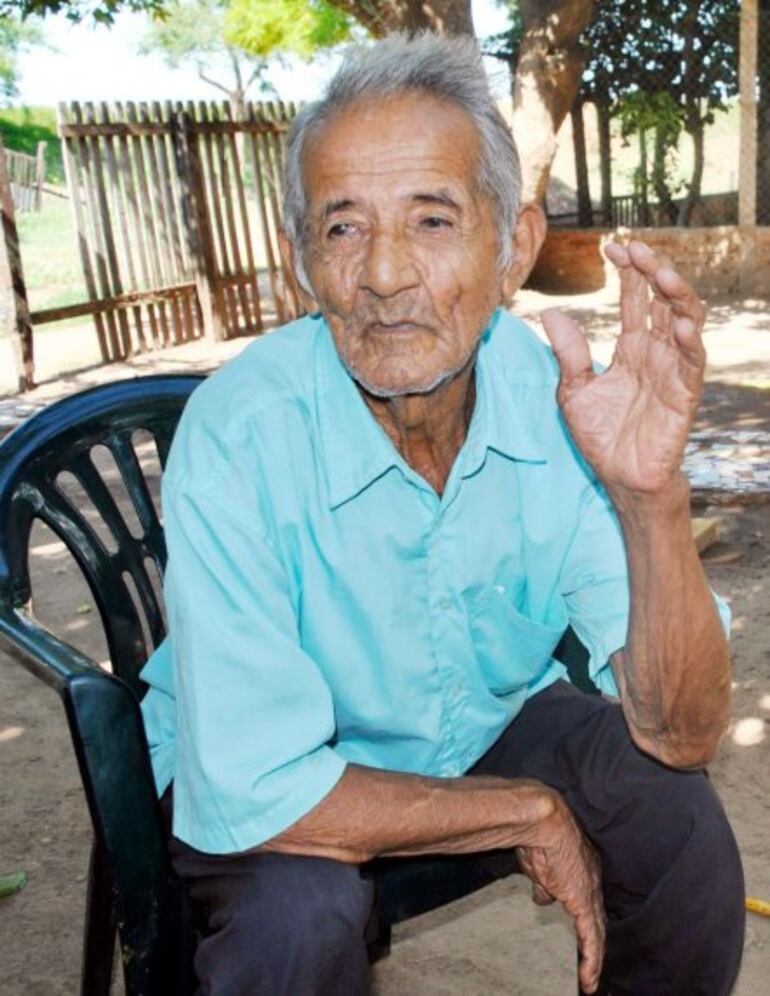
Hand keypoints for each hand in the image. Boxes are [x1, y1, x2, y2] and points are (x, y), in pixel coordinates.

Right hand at [517, 791, 604, 993]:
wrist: (541, 820)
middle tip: (590, 964)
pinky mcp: (584, 903)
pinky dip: (591, 961)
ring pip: (597, 932)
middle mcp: (591, 879)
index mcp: (581, 866)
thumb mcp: (537, 863)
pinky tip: (588, 980)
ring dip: (593, 958)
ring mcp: (590, 891)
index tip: (581, 936)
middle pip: (596, 918)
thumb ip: (542, 882)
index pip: (587, 900)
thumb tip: (543, 897)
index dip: (585, 919)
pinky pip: (591, 939)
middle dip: (593, 942)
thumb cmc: (536, 833)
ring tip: (589, 980)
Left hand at [541, 241, 706, 496]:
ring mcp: (673, 369)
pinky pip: (692, 360)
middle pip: (662, 299)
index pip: (635, 298)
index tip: (611, 247)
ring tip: (661, 273)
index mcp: (632, 347)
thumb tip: (551, 312)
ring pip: (685, 320)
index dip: (628, 271)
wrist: (620, 477)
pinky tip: (676, 321)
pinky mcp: (684, 393)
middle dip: (653, 271)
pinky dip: (687, 339)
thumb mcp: (573, 390)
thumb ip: (569, 353)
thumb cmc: (601, 436)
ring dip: (676, 294)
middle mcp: (656, 351)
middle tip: (636, 250)